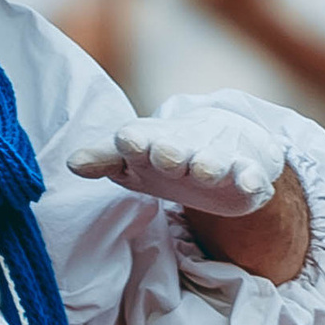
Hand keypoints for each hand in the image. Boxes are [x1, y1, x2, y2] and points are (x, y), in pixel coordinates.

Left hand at [69, 98, 286, 220]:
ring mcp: (216, 157)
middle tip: (165, 156)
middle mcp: (184, 146)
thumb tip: (71, 162)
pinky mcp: (245, 170)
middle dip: (169, 151)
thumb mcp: (134, 159)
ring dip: (208, 164)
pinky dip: (252, 179)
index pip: (138, 138)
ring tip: (204, 170)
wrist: (223, 140)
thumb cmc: (166, 154)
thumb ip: (105, 159)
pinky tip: (252, 185)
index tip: (127, 140)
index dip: (132, 141)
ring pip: (212, 160)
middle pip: (175, 147)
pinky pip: (250, 175)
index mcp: (151, 142)